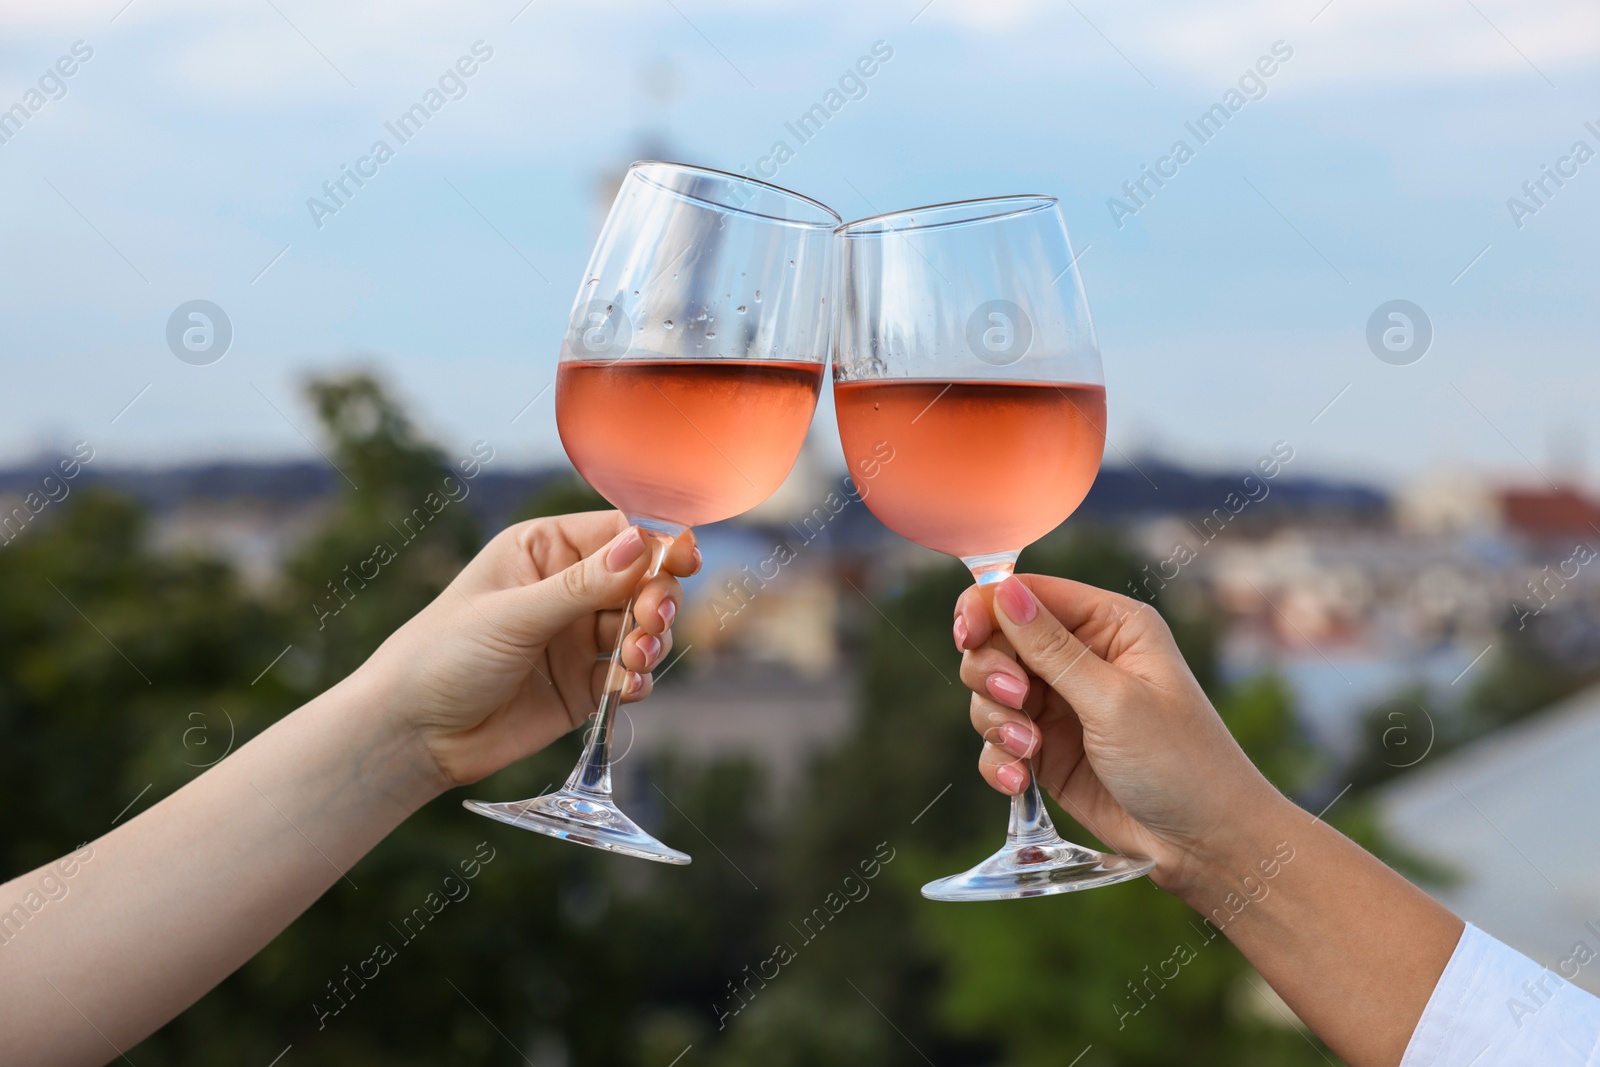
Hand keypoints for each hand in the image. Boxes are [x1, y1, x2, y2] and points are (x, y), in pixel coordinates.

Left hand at [361, 511, 697, 789]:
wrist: (412, 734)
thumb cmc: (443, 655)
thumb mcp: (514, 614)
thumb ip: (583, 585)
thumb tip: (643, 544)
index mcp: (543, 551)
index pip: (617, 533)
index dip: (656, 543)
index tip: (684, 559)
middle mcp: (566, 589)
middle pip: (642, 581)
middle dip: (656, 599)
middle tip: (650, 620)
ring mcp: (577, 639)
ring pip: (642, 629)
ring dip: (650, 641)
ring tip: (634, 660)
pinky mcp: (583, 687)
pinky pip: (629, 675)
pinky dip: (637, 680)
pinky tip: (625, 689)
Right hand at [954, 575, 1283, 895]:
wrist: (1205, 845)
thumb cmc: (1181, 763)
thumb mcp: (1114, 701)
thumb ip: (1052, 649)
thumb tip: (1002, 590)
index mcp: (1111, 625)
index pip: (1030, 594)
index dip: (989, 608)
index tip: (967, 636)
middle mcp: (1082, 657)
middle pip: (999, 640)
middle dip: (993, 673)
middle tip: (1016, 702)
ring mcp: (1062, 705)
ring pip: (991, 692)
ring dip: (995, 721)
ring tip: (1026, 752)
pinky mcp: (1047, 751)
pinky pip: (997, 740)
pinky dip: (997, 759)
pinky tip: (1016, 781)